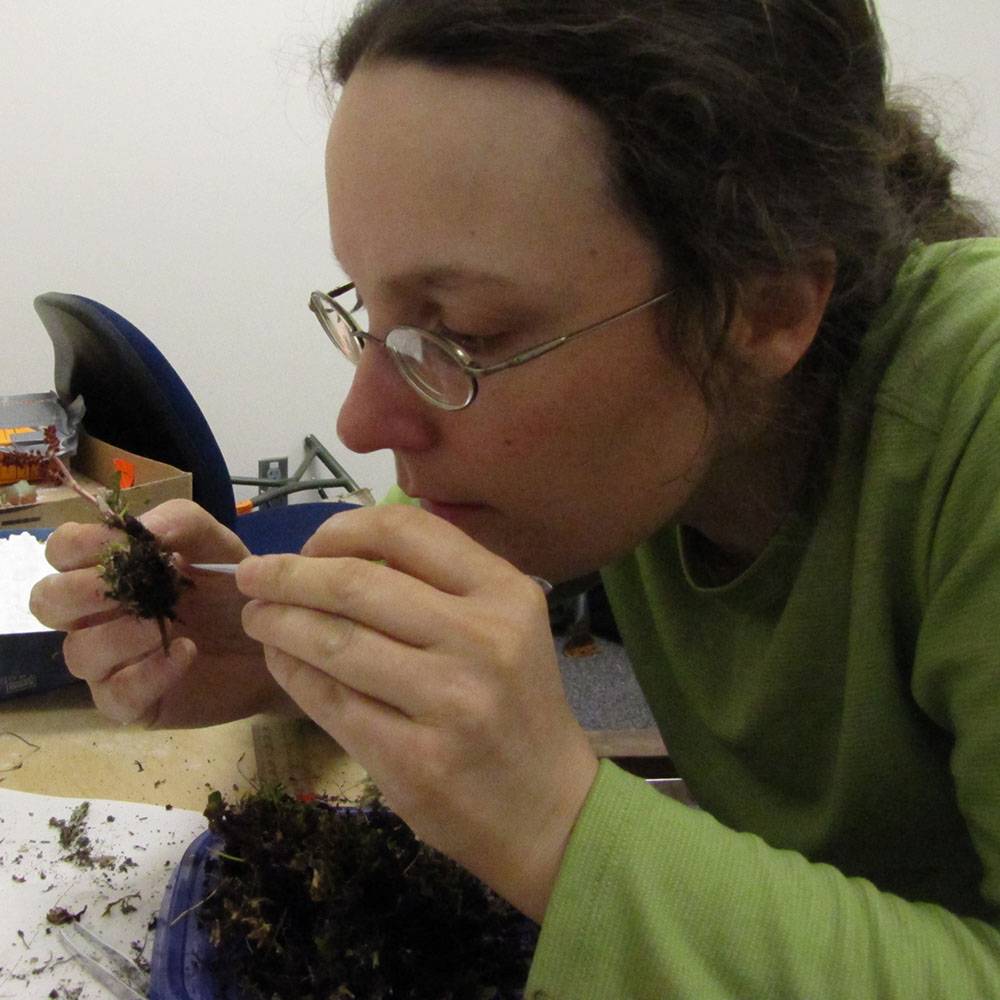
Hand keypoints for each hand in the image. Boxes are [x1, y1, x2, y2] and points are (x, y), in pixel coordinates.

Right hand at [29, 499, 291, 726]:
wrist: (273, 641)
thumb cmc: (233, 590)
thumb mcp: (216, 543)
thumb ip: (181, 522)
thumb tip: (145, 530)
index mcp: (107, 571)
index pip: (62, 551)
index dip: (81, 544)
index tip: (126, 545)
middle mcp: (96, 616)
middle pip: (47, 602)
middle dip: (82, 592)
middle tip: (132, 590)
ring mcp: (109, 662)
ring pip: (78, 651)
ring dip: (120, 634)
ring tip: (167, 625)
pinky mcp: (132, 702)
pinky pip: (116, 693)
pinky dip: (149, 672)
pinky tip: (187, 653)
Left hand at [236, 504, 598, 921]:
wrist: (548, 809)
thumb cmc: (516, 705)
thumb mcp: (505, 626)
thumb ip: (439, 586)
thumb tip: (336, 555)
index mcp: (505, 593)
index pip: (405, 530)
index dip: (341, 530)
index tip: (310, 546)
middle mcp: (481, 638)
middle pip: (356, 584)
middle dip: (288, 575)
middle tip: (253, 576)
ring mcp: (449, 702)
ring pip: (335, 642)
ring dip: (279, 623)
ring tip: (258, 617)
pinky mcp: (414, 760)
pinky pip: (332, 702)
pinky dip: (293, 674)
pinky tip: (280, 662)